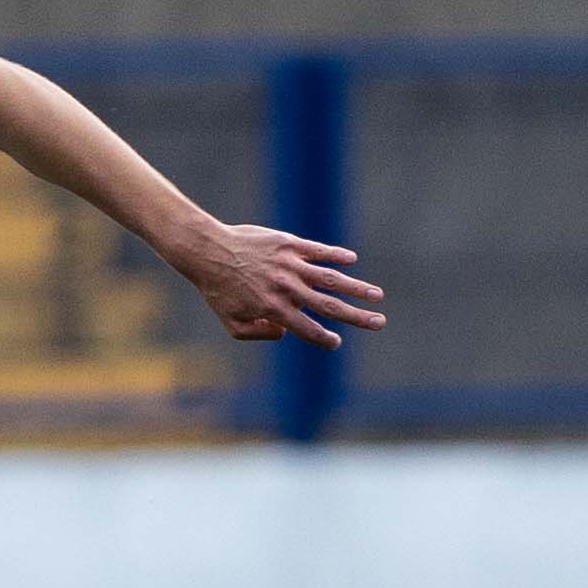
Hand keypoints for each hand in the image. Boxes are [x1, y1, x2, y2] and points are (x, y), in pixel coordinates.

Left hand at [182, 225, 385, 347]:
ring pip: (331, 278)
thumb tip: (284, 332)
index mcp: (273, 309)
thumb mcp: (231, 322)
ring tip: (377, 295)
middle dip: (356, 316)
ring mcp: (290, 265)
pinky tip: (352, 259)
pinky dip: (335, 255)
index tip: (337, 342)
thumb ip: (257, 334)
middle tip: (379, 322)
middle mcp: (286, 288)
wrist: (208, 251)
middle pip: (329, 306)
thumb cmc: (218, 289)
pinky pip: (317, 251)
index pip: (307, 328)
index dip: (324, 338)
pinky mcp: (288, 245)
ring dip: (356, 288)